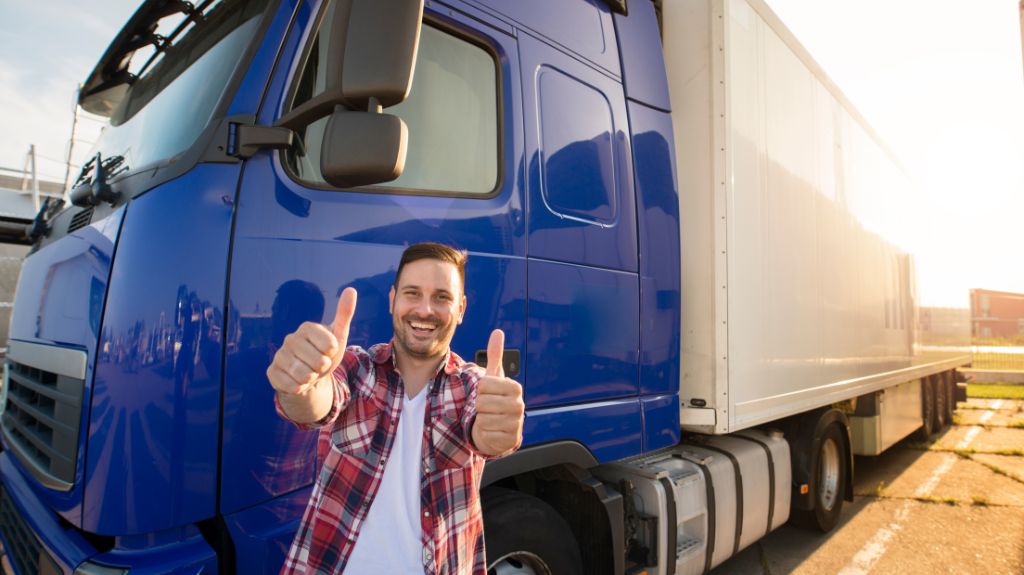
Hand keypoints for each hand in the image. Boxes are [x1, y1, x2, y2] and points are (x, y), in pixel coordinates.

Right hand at [267, 287, 356, 396]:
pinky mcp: (272, 372)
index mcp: (307, 328)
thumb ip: (344, 314)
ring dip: (313, 378)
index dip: (333, 353)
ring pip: (303, 375)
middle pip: (317, 361)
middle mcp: (290, 339)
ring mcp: (279, 355)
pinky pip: (291, 385)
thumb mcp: (339, 336)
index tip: (329, 351)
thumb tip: (351, 289)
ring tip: (310, 374)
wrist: (311, 377)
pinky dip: (300, 388)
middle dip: (323, 368)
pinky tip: (299, 382)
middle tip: (320, 365)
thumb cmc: (326, 354)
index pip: (329, 345)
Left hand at [472, 329, 523, 455]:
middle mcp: (519, 405)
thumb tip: (498, 331)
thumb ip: (495, 354)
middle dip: (480, 406)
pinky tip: (493, 430)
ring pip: (483, 418)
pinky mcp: (510, 439)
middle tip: (489, 407)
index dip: (481, 390)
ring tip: (491, 418)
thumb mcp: (494, 377)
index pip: (484, 384)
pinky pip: (486, 432)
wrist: (500, 427)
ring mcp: (516, 423)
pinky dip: (485, 432)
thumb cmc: (496, 399)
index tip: (489, 393)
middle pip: (482, 402)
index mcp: (515, 387)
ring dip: (482, 420)